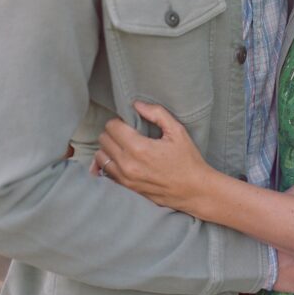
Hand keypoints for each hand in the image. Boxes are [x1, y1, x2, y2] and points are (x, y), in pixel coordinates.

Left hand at [91, 101, 210, 214]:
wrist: (193, 190)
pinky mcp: (125, 189)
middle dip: (113, 132)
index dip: (120, 120)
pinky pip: (105, 173)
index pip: (112, 127)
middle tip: (127, 132)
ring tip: (124, 145)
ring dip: (109, 148)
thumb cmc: (187, 159)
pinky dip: (109, 164)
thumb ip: (156, 113)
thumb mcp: (177, 131)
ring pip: (100, 157)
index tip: (130, 123)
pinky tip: (121, 160)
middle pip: (104, 140)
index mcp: (139, 148)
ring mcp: (124, 179)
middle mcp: (127, 165)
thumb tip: (136, 104)